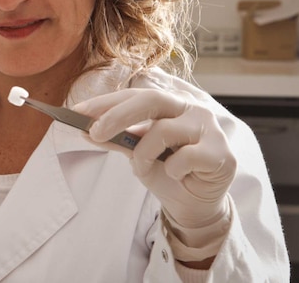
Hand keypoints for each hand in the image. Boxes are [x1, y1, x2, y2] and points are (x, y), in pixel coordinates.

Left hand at [73, 88, 236, 256]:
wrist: (193, 204)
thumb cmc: (165, 171)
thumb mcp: (135, 154)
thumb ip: (115, 139)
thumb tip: (86, 130)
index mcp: (170, 103)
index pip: (133, 95)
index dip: (105, 102)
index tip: (77, 113)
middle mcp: (191, 109)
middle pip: (151, 99)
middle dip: (117, 115)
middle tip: (93, 132)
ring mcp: (209, 128)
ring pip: (163, 130)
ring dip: (143, 154)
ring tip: (143, 167)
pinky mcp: (221, 152)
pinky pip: (185, 157)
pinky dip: (172, 170)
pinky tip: (176, 175)